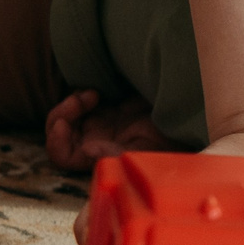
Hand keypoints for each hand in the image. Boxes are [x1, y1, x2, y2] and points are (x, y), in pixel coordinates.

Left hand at [44, 89, 167, 171]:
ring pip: (66, 114)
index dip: (57, 142)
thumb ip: (118, 153)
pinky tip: (98, 88)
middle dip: (62, 115)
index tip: (66, 123)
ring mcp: (98, 120)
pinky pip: (79, 99)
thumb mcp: (150, 147)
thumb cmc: (173, 135)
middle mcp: (95, 139)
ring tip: (93, 93)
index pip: (64, 156)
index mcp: (100, 155)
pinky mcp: (104, 104)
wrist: (186, 111)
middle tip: (84, 99)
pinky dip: (81, 92)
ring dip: (72, 102)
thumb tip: (88, 151)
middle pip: (59, 133)